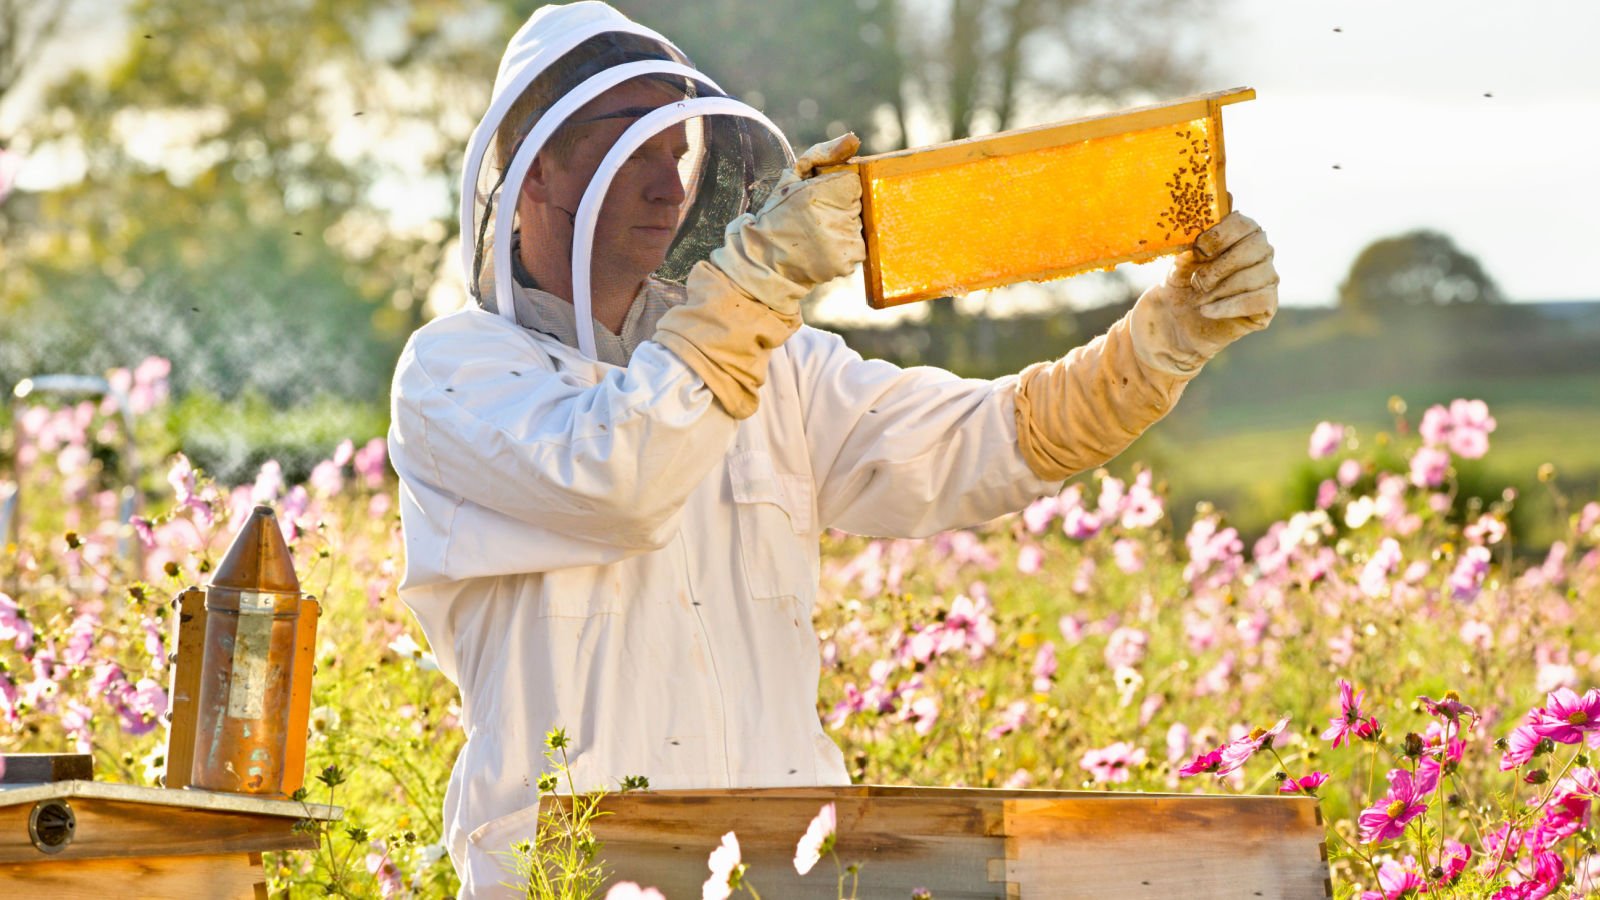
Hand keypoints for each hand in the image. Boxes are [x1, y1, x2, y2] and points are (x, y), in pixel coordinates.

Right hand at [707, 133, 865, 315]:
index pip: (853, 182)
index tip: (820, 198)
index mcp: (820, 192)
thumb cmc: (778, 216)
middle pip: (857, 204)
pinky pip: (857, 249)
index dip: (837, 189)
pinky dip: (844, 249)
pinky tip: (822, 250)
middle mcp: (835, 217)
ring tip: (816, 236)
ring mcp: (843, 242)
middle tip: (815, 219)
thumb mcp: (792, 178)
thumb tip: (854, 139)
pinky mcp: (846, 262)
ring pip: (858, 226)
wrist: (764, 261)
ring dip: (843, 229)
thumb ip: (822, 154)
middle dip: (840, 208)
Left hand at [1129, 211, 1278, 375]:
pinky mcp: (1267, 306)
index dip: (1221, 234)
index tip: (1198, 249)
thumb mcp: (1182, 257)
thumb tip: (1221, 200)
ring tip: (1198, 298)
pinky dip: (1228, 305)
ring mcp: (1267, 278)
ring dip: (1221, 288)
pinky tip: (1207, 310)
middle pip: (1257, 246)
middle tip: (1197, 280)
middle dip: (1222, 264)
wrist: (1173, 323)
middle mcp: (1260, 252)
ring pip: (1257, 275)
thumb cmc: (1180, 284)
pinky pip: (1258, 300)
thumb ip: (1197, 233)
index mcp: (1240, 233)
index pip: (1244, 223)